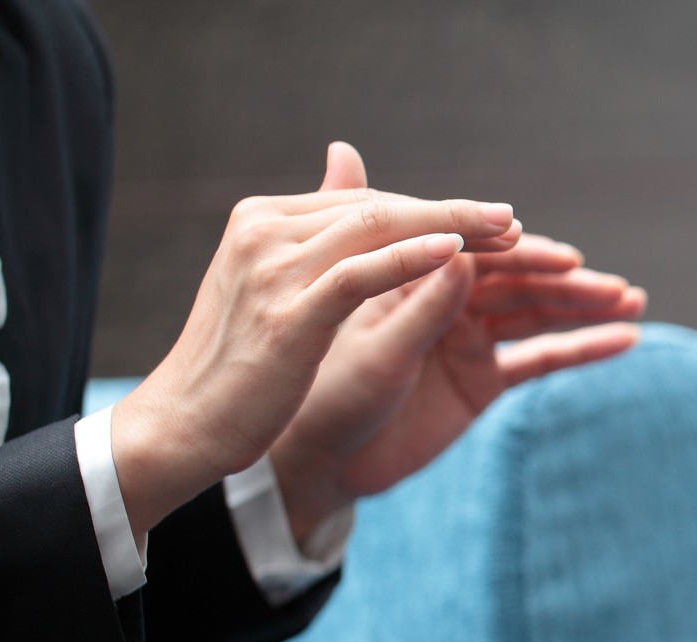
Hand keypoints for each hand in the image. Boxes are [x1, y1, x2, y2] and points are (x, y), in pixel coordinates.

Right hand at [111, 145, 525, 538]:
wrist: (186, 422)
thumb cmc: (239, 364)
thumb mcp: (278, 288)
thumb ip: (318, 235)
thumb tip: (346, 163)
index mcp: (263, 219)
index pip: (365, 203)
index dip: (431, 209)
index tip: (487, 221)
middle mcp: (265, 230)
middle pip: (378, 208)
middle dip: (452, 214)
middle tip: (511, 220)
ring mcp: (274, 268)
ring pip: (379, 230)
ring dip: (452, 228)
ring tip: (508, 233)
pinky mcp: (290, 314)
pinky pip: (361, 275)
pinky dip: (411, 260)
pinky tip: (456, 257)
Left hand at [267, 144, 647, 542]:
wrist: (318, 456)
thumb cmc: (326, 390)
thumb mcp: (371, 341)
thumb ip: (417, 294)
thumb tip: (456, 240)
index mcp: (414, 274)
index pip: (478, 251)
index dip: (522, 253)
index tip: (563, 256)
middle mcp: (447, 299)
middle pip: (518, 280)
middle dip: (568, 280)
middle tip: (614, 286)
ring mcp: (468, 338)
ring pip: (537, 313)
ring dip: (585, 306)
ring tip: (633, 301)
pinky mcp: (482, 379)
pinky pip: (540, 359)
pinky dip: (581, 349)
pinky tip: (624, 340)